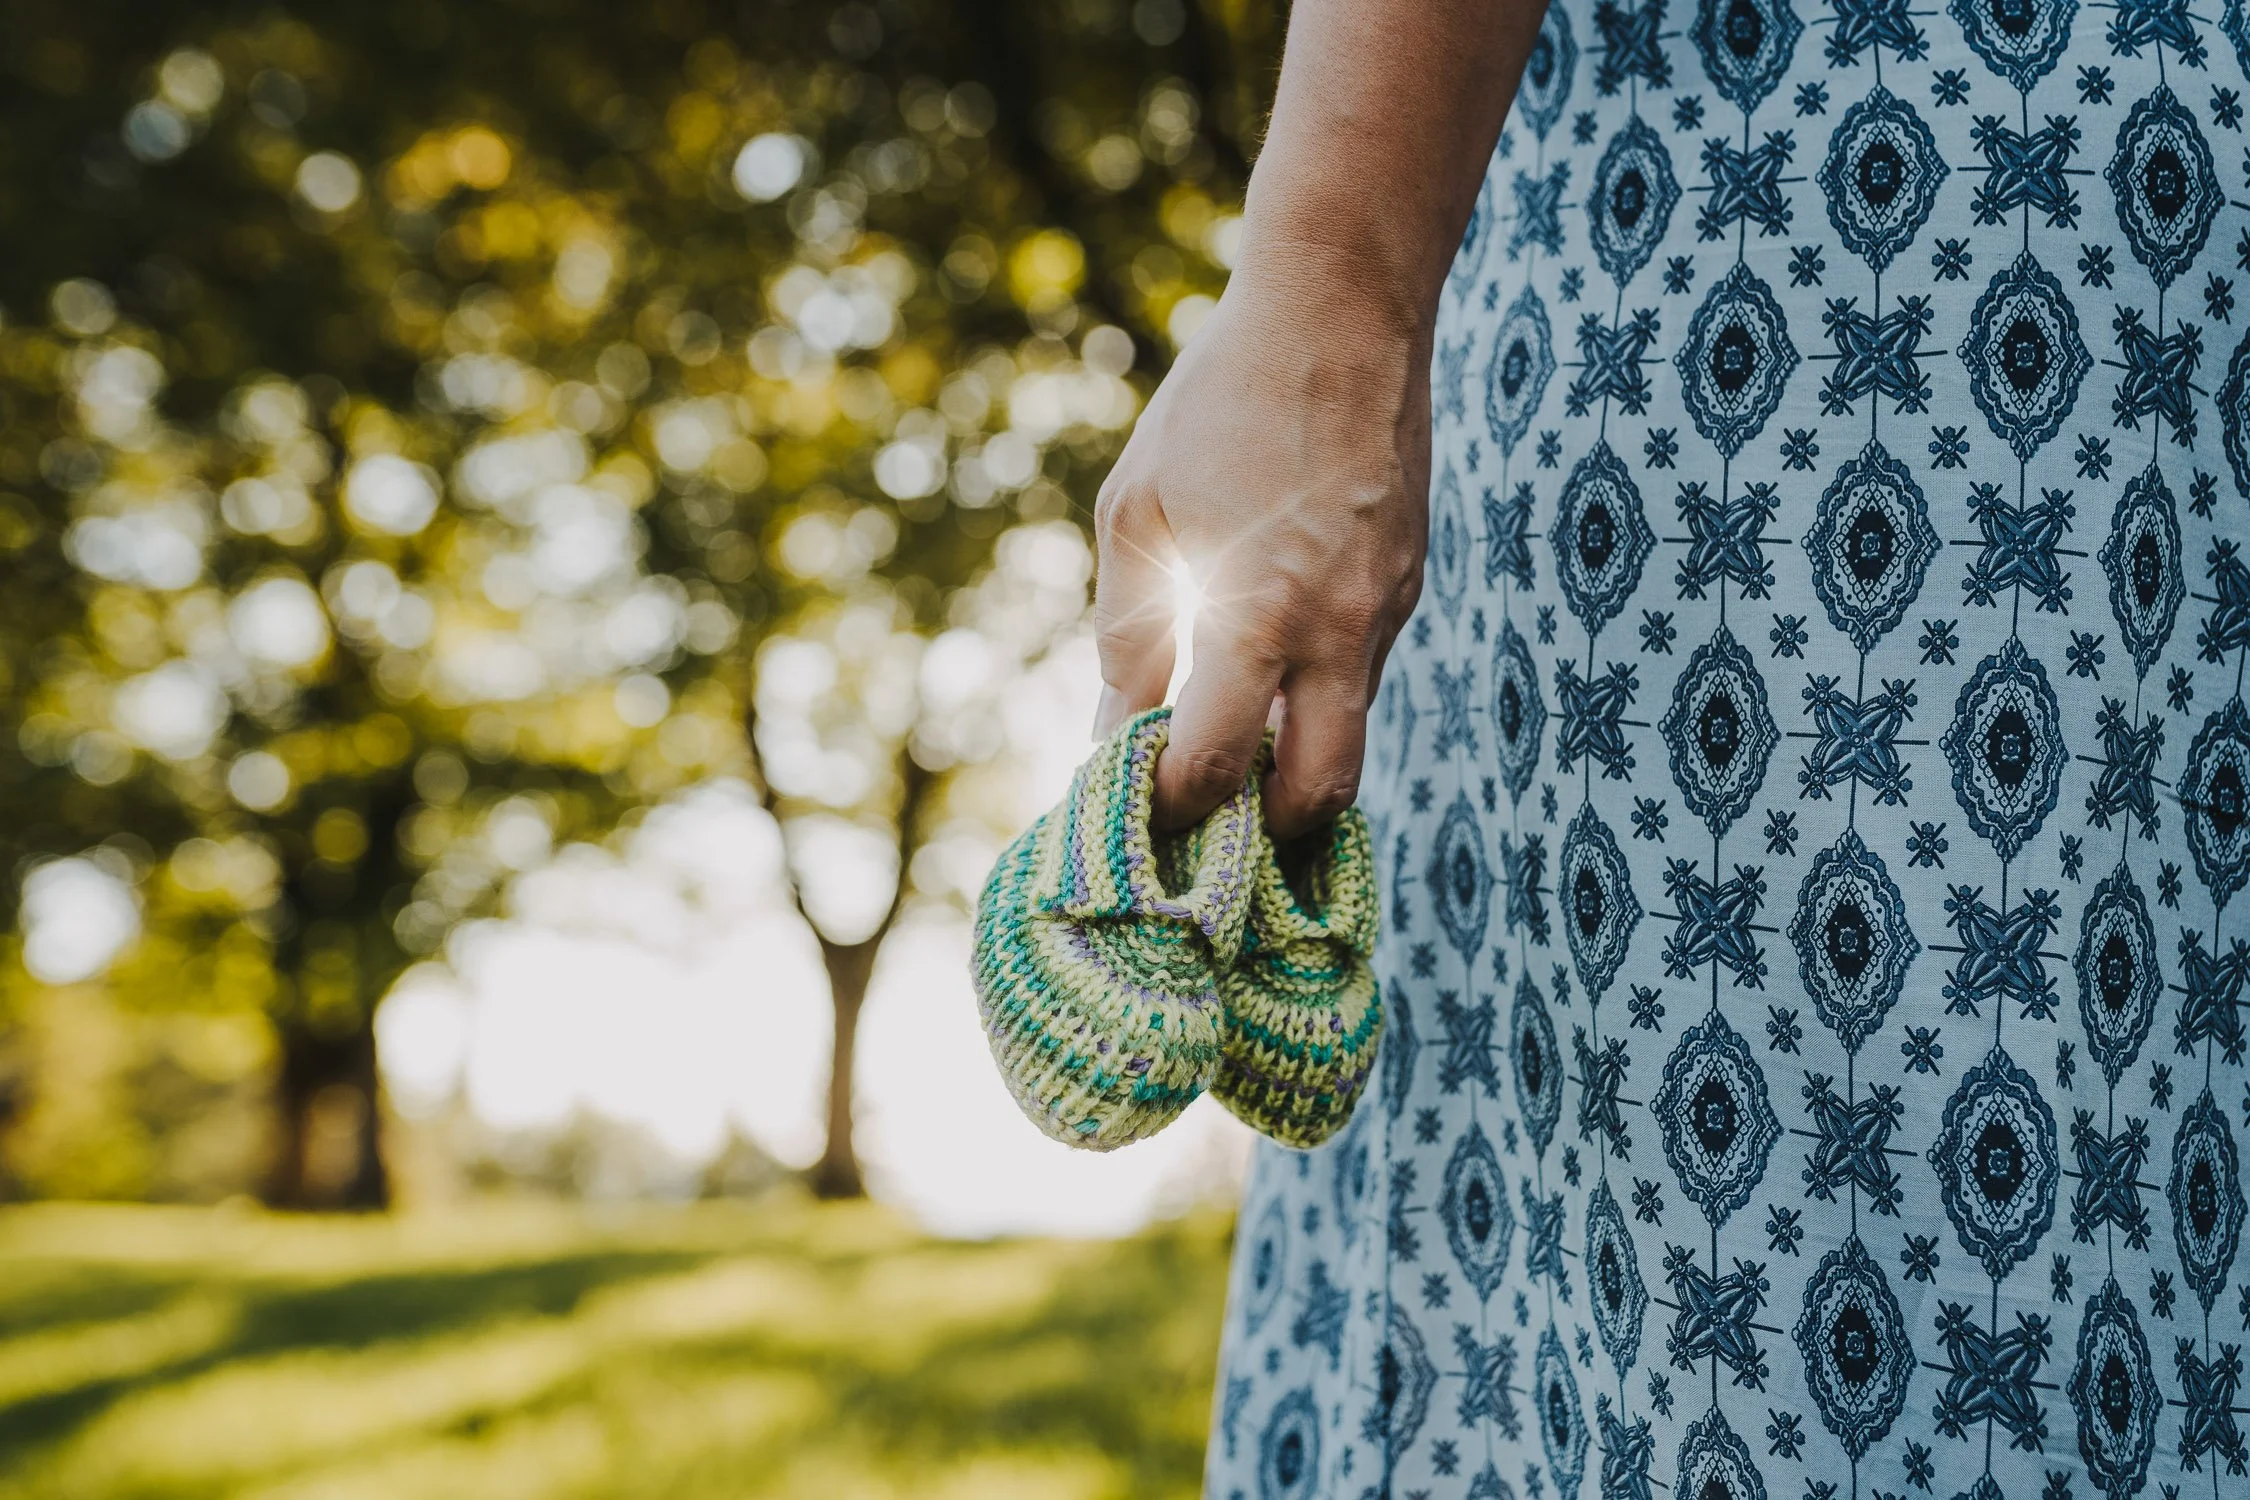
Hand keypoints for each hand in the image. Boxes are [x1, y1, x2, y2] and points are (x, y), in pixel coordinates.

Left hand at [1091, 252, 1430, 839]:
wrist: (1343, 306)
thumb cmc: (1217, 401)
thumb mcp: (1138, 511)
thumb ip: (1128, 632)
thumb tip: (1113, 730)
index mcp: (1259, 613)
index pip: (1218, 765)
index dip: (1171, 805)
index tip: (1140, 807)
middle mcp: (1340, 629)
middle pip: (1322, 796)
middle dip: (1266, 829)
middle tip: (1211, 817)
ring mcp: (1389, 610)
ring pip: (1353, 736)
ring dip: (1294, 761)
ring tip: (1233, 745)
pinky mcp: (1411, 584)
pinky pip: (1365, 673)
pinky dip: (1319, 695)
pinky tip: (1272, 663)